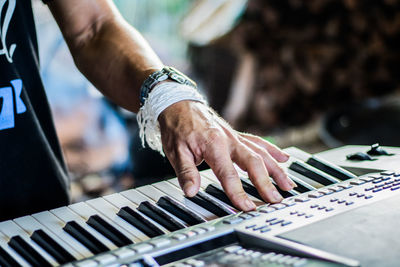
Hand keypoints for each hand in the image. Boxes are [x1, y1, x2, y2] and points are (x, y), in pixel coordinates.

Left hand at [158, 101, 294, 210]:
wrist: (179, 104)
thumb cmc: (177, 127)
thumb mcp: (175, 151)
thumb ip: (186, 172)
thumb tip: (191, 191)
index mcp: (213, 144)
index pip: (228, 174)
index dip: (238, 192)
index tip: (247, 206)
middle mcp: (229, 139)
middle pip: (253, 162)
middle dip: (266, 182)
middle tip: (276, 198)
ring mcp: (235, 136)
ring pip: (261, 152)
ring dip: (276, 169)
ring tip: (288, 184)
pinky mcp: (236, 134)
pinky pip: (258, 142)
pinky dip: (272, 150)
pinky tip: (284, 158)